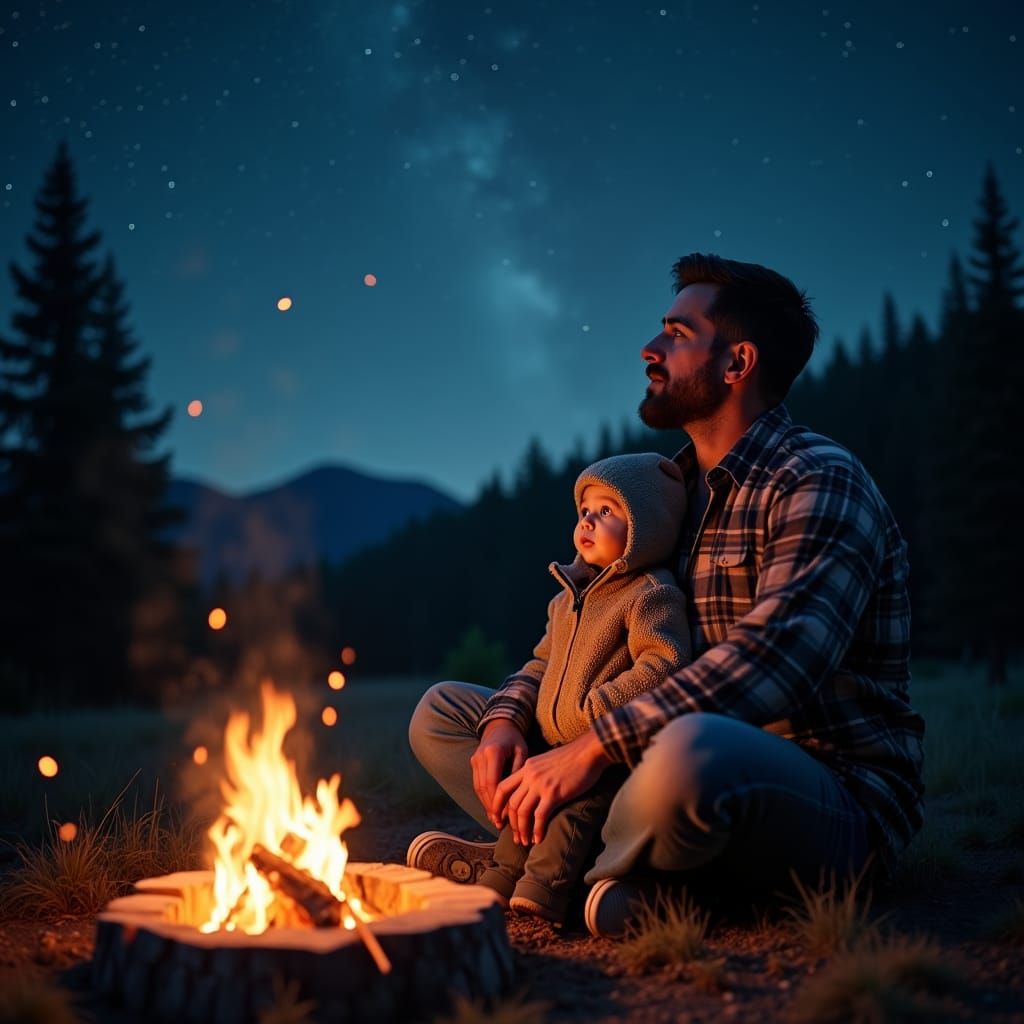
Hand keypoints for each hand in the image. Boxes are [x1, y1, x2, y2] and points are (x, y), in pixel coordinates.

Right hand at [470, 719, 527, 828]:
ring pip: (478, 787)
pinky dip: (483, 797)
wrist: (499, 725)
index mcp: (493, 753)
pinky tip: (491, 808)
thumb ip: (519, 771)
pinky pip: (477, 783)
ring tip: (495, 820)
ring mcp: (475, 759)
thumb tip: (517, 796)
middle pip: (483, 787)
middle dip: (491, 807)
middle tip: (500, 823)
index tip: (505, 815)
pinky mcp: (473, 762)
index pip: (492, 782)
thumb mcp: (522, 751)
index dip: (497, 801)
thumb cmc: (514, 739)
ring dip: (486, 804)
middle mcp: (480, 757)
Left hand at [492, 729, 612, 845]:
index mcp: (526, 767)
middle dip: (511, 824)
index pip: (502, 787)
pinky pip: (539, 816)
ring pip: (522, 812)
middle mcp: (529, 775)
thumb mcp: (546, 761)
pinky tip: (539, 839)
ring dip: (522, 830)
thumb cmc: (572, 757)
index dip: (497, 806)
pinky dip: (537, 830)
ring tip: (525, 842)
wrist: (588, 751)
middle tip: (515, 837)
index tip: (499, 819)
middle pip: (511, 803)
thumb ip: (536, 773)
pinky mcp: (554, 793)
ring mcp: (541, 784)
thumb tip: (531, 791)